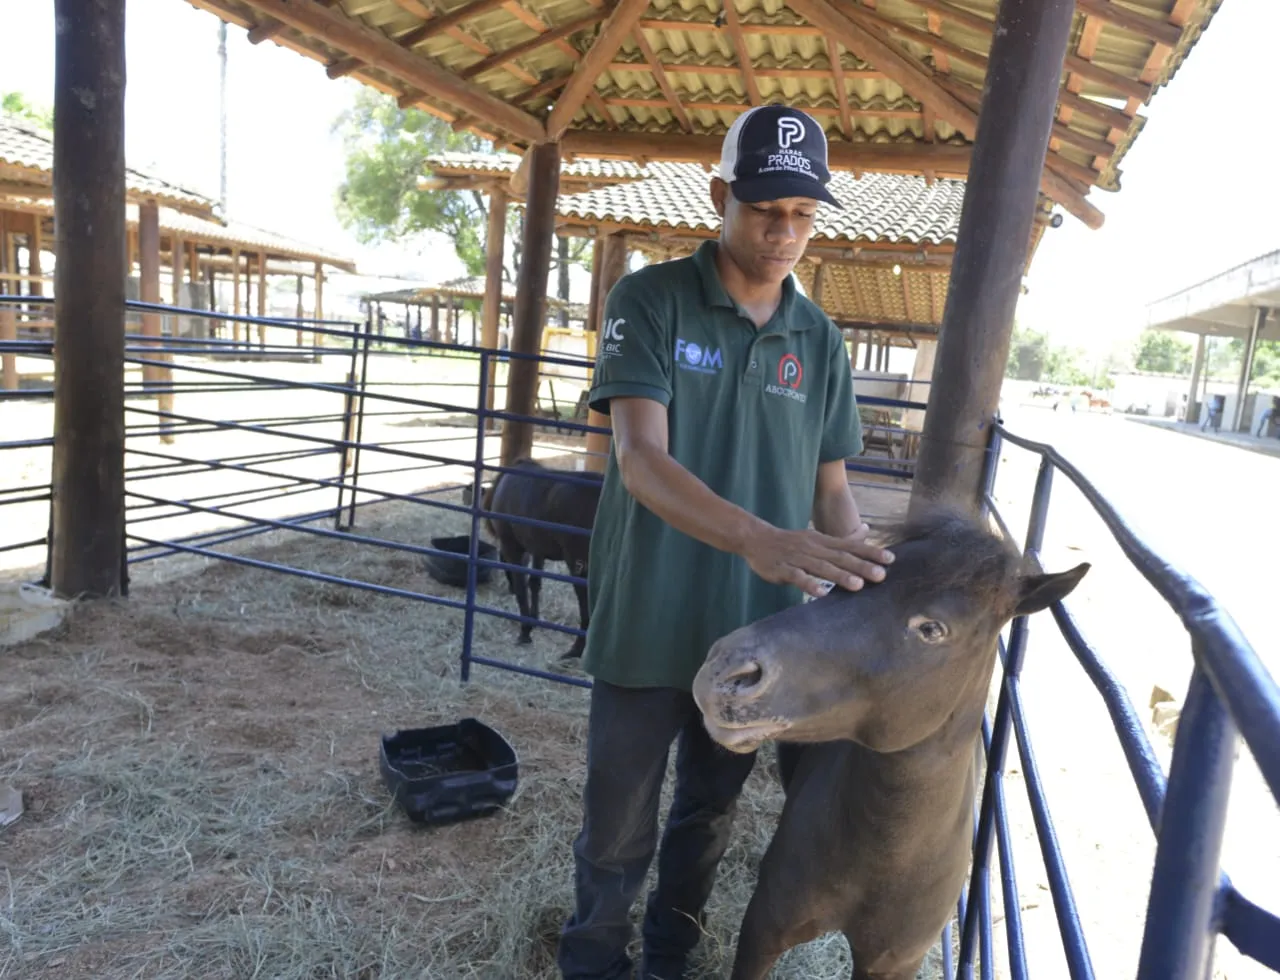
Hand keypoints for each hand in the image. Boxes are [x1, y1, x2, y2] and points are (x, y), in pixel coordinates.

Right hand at [742, 522, 893, 598]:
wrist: (756, 538)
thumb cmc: (789, 542)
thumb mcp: (815, 538)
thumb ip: (837, 544)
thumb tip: (863, 537)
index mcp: (822, 541)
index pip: (851, 546)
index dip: (870, 552)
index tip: (891, 559)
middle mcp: (813, 548)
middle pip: (840, 557)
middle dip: (862, 567)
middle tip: (881, 576)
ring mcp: (798, 558)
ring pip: (822, 567)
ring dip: (840, 576)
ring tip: (858, 585)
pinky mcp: (783, 569)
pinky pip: (797, 577)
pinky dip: (809, 584)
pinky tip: (821, 593)